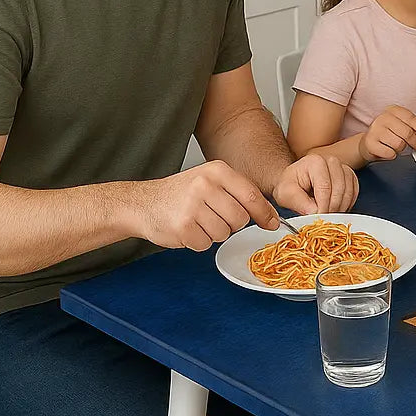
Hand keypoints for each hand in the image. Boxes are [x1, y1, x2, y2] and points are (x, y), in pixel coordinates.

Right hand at [134, 160, 277, 251]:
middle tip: (213, 218)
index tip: (272, 224)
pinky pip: (206, 244)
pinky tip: (188, 229)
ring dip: (214, 234)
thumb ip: (241, 195)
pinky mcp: (182, 226)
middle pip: (240, 219)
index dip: (265, 214)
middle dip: (231, 225)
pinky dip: (199, 242)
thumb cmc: (181, 194)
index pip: (252, 196)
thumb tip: (272, 218)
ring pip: (224, 234)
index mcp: (217, 171)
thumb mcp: (211, 182)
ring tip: (198, 221)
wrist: (143, 203)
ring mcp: (193, 205)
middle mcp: (205, 185)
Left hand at [274, 154, 358, 214]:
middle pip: (339, 190)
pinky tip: (334, 209)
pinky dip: (346, 205)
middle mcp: (331, 162)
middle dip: (331, 208)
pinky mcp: (350, 177)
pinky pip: (354, 194)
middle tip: (323, 219)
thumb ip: (298, 202)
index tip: (318, 218)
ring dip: (339, 208)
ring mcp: (343, 168)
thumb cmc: (289, 186)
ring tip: (327, 215)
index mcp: (315, 162)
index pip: (325, 187)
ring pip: (348, 192)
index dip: (323, 206)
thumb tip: (314, 212)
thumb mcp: (285, 194)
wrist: (295, 182)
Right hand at [361, 105, 415, 163]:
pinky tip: (387, 150)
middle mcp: (384, 117)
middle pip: (407, 133)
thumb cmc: (389, 134)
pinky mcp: (369, 142)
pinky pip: (389, 153)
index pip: (414, 120)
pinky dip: (392, 155)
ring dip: (401, 149)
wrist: (369, 142)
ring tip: (396, 146)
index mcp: (394, 110)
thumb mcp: (404, 126)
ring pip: (399, 144)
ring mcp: (375, 129)